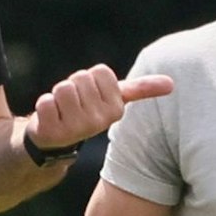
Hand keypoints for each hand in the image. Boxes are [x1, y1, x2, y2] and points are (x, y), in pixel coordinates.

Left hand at [27, 66, 173, 151]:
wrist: (55, 144)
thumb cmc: (85, 113)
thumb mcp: (114, 101)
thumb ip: (141, 89)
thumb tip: (172, 84)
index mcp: (116, 110)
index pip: (100, 72)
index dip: (91, 80)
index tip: (90, 97)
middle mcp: (99, 122)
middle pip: (80, 78)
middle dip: (73, 87)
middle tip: (73, 106)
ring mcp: (76, 129)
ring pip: (63, 88)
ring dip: (56, 96)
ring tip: (61, 112)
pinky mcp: (52, 132)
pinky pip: (45, 102)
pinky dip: (43, 106)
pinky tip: (49, 121)